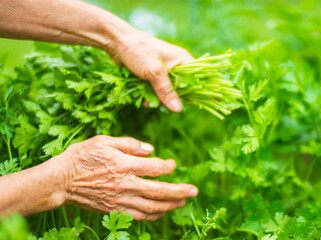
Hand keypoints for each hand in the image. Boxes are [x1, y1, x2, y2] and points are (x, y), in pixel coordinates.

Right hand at [59, 135, 197, 220]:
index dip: (168, 166)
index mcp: (124, 165)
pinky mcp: (114, 210)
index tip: (173, 164)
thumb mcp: (104, 141)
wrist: (60, 181)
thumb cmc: (81, 157)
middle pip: (160, 191)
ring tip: (183, 202)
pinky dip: (154, 215)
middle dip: (180, 191)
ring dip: (171, 205)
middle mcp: (125, 184)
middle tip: (194, 191)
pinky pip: (139, 216)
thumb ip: (130, 144)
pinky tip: (162, 212)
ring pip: (153, 207)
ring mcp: (120, 200)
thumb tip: (151, 149)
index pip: (156, 168)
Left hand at [108, 29, 193, 111]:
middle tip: (161, 105)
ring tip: (148, 102)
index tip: (193, 105)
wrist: (115, 41)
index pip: (197, 79)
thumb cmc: (139, 51)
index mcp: (183, 60)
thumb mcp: (154, 72)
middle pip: (182, 89)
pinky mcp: (153, 75)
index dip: (197, 93)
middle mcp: (176, 65)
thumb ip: (166, 91)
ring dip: (158, 100)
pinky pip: (157, 90)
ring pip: (168, 92)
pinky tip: (143, 100)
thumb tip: (178, 109)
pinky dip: (150, 96)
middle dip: (171, 99)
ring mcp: (164, 71)